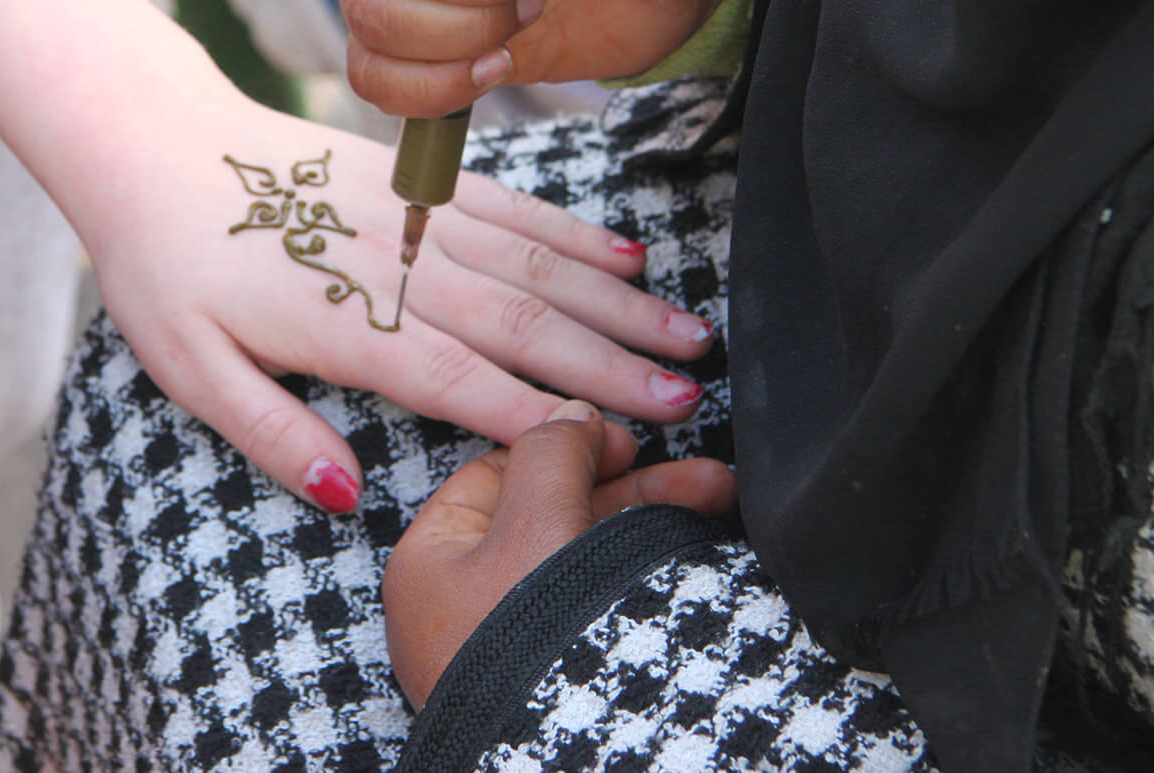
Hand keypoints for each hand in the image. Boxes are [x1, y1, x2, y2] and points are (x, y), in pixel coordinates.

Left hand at [0, 0, 716, 517]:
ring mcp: (409, 210)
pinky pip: (506, 204)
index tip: (613, 444)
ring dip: (613, 299)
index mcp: (335, 319)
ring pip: (529, 259)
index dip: (535, 413)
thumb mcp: (186, 367)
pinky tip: (624, 254)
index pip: (453, 377)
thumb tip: (347, 497)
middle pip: (516, 318)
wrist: (150, 140)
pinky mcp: (413, 176)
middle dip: (609, 361)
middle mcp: (388, 261)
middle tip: (688, 397)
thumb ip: (270, 432)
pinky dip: (570, 229)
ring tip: (686, 333)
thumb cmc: (163, 267)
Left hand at [383, 399, 733, 708]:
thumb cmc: (528, 647)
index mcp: (431, 560)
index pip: (499, 475)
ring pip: (584, 561)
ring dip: (653, 526)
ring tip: (722, 501)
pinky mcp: (554, 680)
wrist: (568, 763)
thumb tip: (567, 415)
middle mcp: (462, 604)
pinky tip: (696, 558)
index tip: (628, 443)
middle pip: (550, 515)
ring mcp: (510, 647)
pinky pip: (598, 608)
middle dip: (633, 489)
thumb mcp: (537, 523)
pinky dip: (645, 579)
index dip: (566, 448)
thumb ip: (551, 455)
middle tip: (702, 478)